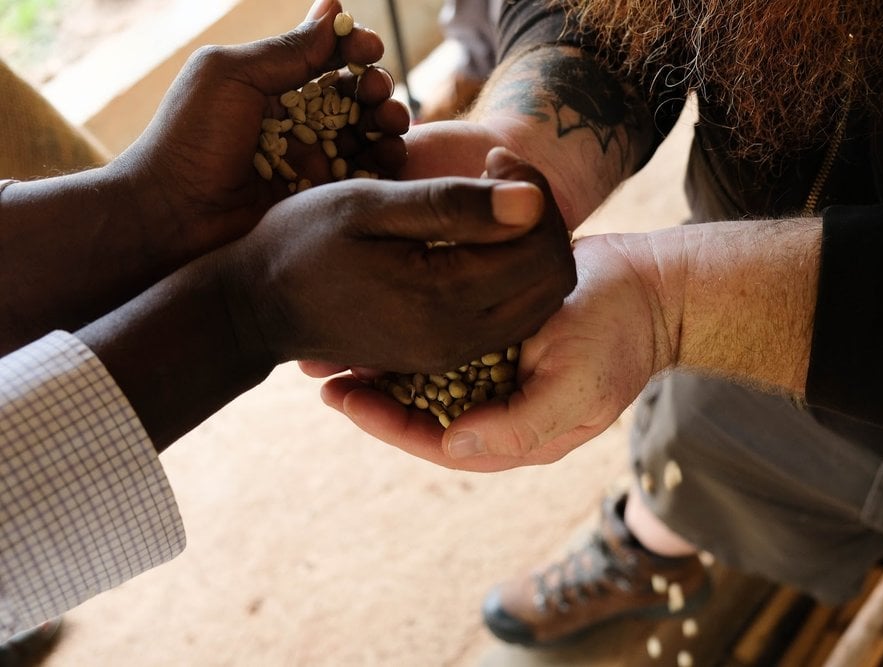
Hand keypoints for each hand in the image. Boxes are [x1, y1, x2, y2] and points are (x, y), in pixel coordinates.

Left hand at [109, 0, 408, 265]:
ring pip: (366, 137)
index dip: (355, 50)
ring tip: (392, 127)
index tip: (370, 50)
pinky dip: (384, 166)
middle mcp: (295, 121)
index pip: (328, 59)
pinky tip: (390, 158)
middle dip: (377, 90)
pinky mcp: (319, 199)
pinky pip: (363, 179)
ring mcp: (309, 161)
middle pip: (355, 98)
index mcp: (273, 85)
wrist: (173, 214)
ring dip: (388, 125)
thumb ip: (286, 50)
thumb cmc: (190, 138)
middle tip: (379, 96)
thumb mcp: (233, 77)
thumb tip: (334, 9)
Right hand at [227, 147, 576, 371]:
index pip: (538, 244)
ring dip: (533, 250)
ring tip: (492, 209)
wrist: (257, 306)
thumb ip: (452, 204)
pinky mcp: (447, 356)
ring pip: (541, 302)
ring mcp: (454, 354)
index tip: (496, 157)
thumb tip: (530, 200)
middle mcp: (458, 337)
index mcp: (441, 296)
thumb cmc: (302, 241)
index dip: (536, 191)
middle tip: (502, 180)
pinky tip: (479, 244)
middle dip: (544, 221)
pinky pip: (514, 318)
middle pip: (552, 278)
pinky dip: (515, 278)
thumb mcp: (369, 205)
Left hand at [318, 232, 677, 471]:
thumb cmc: (620, 333)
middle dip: (370, 395)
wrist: (651, 285)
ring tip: (331, 347)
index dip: (386, 424)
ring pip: (424, 378)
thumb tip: (452, 446)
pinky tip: (375, 315)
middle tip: (318, 371)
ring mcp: (497, 373)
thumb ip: (520, 424)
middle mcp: (499, 408)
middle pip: (420, 413)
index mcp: (516, 433)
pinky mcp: (497, 338)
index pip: (436, 440)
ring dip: (381, 364)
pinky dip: (409, 334)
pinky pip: (442, 344)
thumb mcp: (578, 384)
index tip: (342, 398)